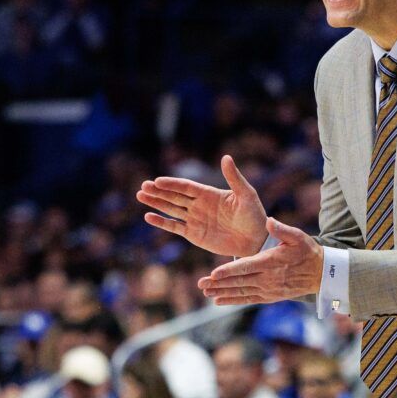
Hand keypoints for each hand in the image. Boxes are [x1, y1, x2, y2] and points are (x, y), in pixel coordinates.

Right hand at [137, 155, 268, 259]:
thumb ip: (233, 178)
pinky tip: (149, 216)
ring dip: (156, 203)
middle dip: (158, 192)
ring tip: (140, 196)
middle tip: (142, 187)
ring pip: (171, 209)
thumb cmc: (254, 215)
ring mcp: (195, 219)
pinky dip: (162, 222)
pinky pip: (175, 227)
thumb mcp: (246, 194)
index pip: (185, 187)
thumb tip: (226, 157)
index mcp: (208, 193)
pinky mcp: (194, 235)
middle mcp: (198, 205)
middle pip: (174, 196)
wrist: (256, 240)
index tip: (156, 181)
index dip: (171, 184)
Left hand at [200, 218, 323, 305]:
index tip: (214, 273)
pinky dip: (233, 301)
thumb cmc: (308, 252)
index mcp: (271, 262)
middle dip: (219, 284)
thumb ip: (282, 230)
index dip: (229, 270)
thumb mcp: (298, 236)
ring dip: (222, 293)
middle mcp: (268, 278)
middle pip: (239, 281)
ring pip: (241, 292)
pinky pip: (248, 300)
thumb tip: (269, 221)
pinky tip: (218, 301)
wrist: (322, 274)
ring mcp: (268, 289)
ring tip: (205, 292)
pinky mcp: (269, 296)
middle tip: (201, 284)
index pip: (247, 266)